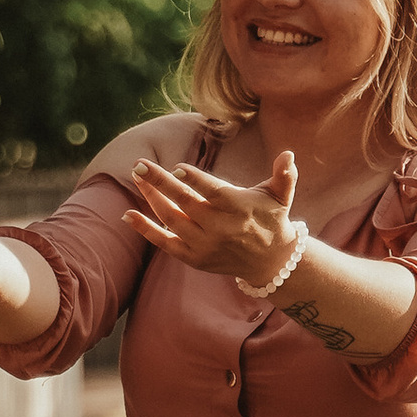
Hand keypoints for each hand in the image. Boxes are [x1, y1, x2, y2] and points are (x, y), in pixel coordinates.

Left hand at [126, 148, 300, 287]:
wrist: (270, 262)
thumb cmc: (272, 218)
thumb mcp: (281, 196)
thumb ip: (284, 174)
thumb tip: (289, 154)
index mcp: (238, 208)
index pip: (213, 193)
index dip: (195, 181)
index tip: (177, 167)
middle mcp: (220, 228)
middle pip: (185, 203)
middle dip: (160, 183)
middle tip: (139, 164)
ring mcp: (204, 245)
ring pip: (172, 219)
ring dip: (151, 198)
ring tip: (137, 177)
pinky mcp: (193, 258)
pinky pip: (164, 243)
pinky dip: (145, 230)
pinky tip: (127, 214)